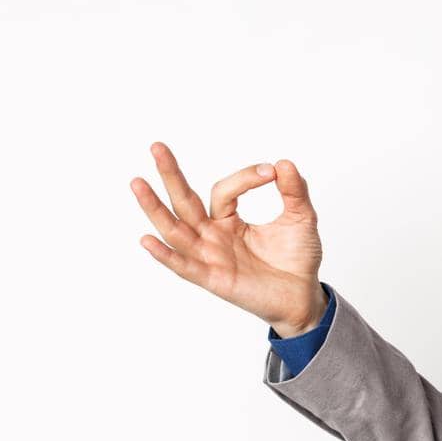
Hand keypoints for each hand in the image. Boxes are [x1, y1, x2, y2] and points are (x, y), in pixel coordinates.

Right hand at [132, 142, 326, 335]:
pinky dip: (166, 255)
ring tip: (138, 183)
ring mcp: (210, 257)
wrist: (304, 294)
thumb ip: (294, 191)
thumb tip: (284, 162)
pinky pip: (184, 267)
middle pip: (185, 202)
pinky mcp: (213, 279)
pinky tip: (147, 240)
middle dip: (170, 175)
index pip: (223, 191)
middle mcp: (212, 236)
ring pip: (176, 230)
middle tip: (157, 146)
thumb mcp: (300, 218)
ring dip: (155, 208)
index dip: (244, 178)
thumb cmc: (298, 258)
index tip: (271, 171)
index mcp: (228, 220)